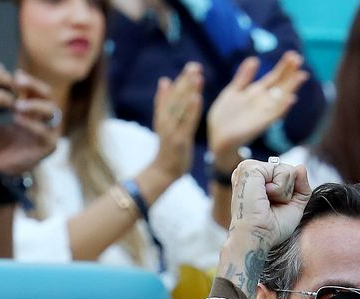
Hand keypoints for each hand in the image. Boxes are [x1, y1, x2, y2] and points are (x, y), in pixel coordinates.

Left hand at [0, 73, 60, 174]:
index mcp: (33, 104)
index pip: (36, 86)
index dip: (27, 79)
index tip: (13, 75)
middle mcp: (44, 115)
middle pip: (47, 94)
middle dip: (33, 86)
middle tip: (17, 83)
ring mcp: (50, 130)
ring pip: (51, 111)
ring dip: (34, 105)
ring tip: (17, 105)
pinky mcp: (49, 146)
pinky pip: (46, 132)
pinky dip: (33, 125)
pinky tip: (18, 120)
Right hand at [150, 62, 203, 183]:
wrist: (163, 171)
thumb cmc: (168, 148)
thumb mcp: (164, 124)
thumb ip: (164, 103)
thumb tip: (164, 80)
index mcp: (162, 115)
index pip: (171, 94)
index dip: (181, 80)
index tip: (191, 66)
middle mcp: (165, 120)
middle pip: (176, 97)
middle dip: (185, 81)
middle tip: (195, 66)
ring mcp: (171, 130)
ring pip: (180, 107)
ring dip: (188, 91)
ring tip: (197, 76)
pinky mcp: (179, 140)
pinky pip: (186, 122)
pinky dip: (192, 110)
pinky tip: (197, 97)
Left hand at [207, 52, 308, 172]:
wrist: (217, 141)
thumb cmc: (224, 118)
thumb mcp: (233, 92)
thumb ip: (244, 77)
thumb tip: (254, 60)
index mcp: (256, 93)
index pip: (274, 77)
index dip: (284, 67)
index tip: (292, 54)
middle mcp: (263, 102)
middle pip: (280, 85)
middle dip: (290, 72)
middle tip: (298, 58)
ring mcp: (263, 113)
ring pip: (281, 98)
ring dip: (292, 87)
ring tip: (301, 75)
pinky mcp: (260, 124)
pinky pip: (274, 115)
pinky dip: (283, 107)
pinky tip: (291, 99)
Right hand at [217, 159, 311, 297]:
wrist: (256, 238)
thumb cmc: (270, 229)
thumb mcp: (293, 207)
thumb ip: (301, 187)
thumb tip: (301, 166)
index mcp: (257, 180)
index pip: (287, 176)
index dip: (288, 194)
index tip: (271, 209)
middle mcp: (252, 173)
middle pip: (289, 172)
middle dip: (287, 192)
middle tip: (268, 206)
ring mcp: (250, 168)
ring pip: (288, 170)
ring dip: (283, 192)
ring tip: (265, 203)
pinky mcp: (251, 168)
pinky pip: (283, 171)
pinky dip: (280, 189)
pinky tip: (264, 197)